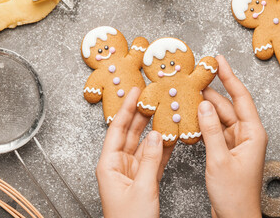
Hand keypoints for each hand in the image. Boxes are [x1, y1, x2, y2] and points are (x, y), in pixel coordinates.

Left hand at [96, 87, 173, 217]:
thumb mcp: (142, 187)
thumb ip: (150, 159)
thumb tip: (157, 135)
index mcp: (109, 165)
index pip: (117, 129)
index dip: (126, 108)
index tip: (134, 92)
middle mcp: (119, 165)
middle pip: (130, 133)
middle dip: (140, 114)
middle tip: (151, 96)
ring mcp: (132, 171)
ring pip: (144, 144)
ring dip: (153, 128)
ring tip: (163, 111)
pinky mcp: (144, 179)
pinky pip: (153, 158)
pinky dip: (162, 147)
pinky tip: (170, 136)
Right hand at [199, 55, 267, 217]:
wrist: (235, 216)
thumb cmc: (234, 194)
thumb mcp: (219, 159)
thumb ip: (210, 130)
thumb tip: (203, 105)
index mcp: (253, 133)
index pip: (241, 98)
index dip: (229, 77)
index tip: (219, 61)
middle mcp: (247, 135)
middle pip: (229, 106)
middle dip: (213, 90)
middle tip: (197, 76)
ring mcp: (237, 143)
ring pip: (220, 118)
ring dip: (207, 108)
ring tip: (190, 92)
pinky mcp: (227, 151)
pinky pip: (215, 130)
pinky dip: (204, 123)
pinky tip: (192, 116)